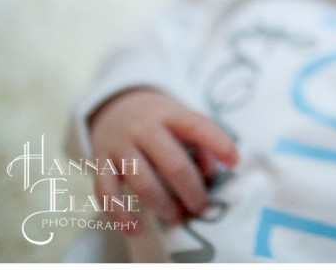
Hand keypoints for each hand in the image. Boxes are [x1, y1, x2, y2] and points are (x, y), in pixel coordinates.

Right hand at [88, 88, 238, 232]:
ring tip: (177, 216)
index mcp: (170, 113)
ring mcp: (120, 146)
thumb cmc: (160, 120)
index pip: (198, 126)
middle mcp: (144, 128)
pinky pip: (106, 193)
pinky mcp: (99, 163)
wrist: (115, 106)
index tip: (235, 163)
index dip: (219, 144)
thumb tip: (211, 172)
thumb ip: (201, 140)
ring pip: (142, 181)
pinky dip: (120, 214)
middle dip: (191, 190)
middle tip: (202, 207)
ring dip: (163, 204)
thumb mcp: (182, 118)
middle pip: (172, 162)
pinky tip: (136, 228)